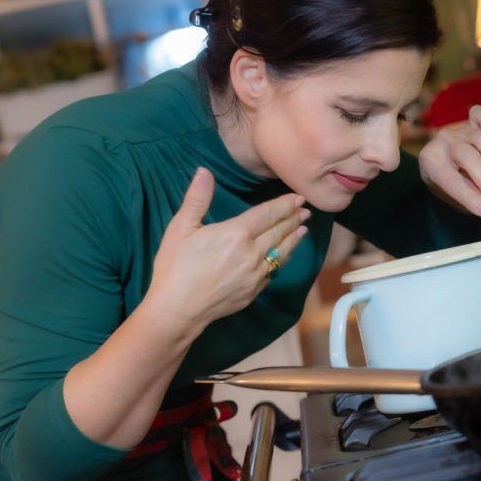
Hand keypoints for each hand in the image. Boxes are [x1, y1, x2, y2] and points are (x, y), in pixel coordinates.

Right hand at [146, 168, 309, 334]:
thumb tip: (204, 171)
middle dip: (293, 219)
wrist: (176, 310)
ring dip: (293, 239)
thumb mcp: (181, 228)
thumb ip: (197, 198)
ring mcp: (255, 274)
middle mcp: (251, 253)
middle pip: (278, 232)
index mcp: (236, 234)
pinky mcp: (253, 292)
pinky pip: (274, 271)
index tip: (299, 197)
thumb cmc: (175, 266)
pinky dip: (283, 259)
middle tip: (305, 210)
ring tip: (303, 229)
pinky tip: (285, 255)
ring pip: (280, 252)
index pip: (268, 214)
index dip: (285, 205)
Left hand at [419, 104, 480, 215]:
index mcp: (430, 161)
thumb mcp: (449, 195)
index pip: (452, 180)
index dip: (470, 197)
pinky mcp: (470, 123)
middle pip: (469, 156)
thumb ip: (468, 196)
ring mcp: (457, 130)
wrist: (437, 164)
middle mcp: (442, 141)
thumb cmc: (444, 182)